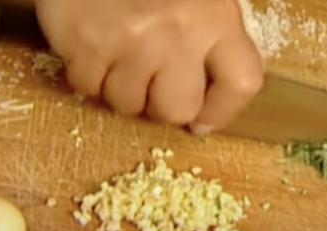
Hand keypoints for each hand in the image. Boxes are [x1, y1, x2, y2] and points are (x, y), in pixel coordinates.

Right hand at [34, 0, 263, 132]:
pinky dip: (86, 72)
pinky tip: (91, 41)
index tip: (202, 120)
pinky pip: (88, 86)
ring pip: (128, 104)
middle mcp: (180, 28)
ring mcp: (131, 37)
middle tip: (147, 78)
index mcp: (216, 14)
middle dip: (159, 104)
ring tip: (114, 48)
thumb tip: (201, 110)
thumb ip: (211, 39)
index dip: (221, 111)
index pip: (241, 83)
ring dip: (118, 86)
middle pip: (177, 109)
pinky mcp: (86, 41)